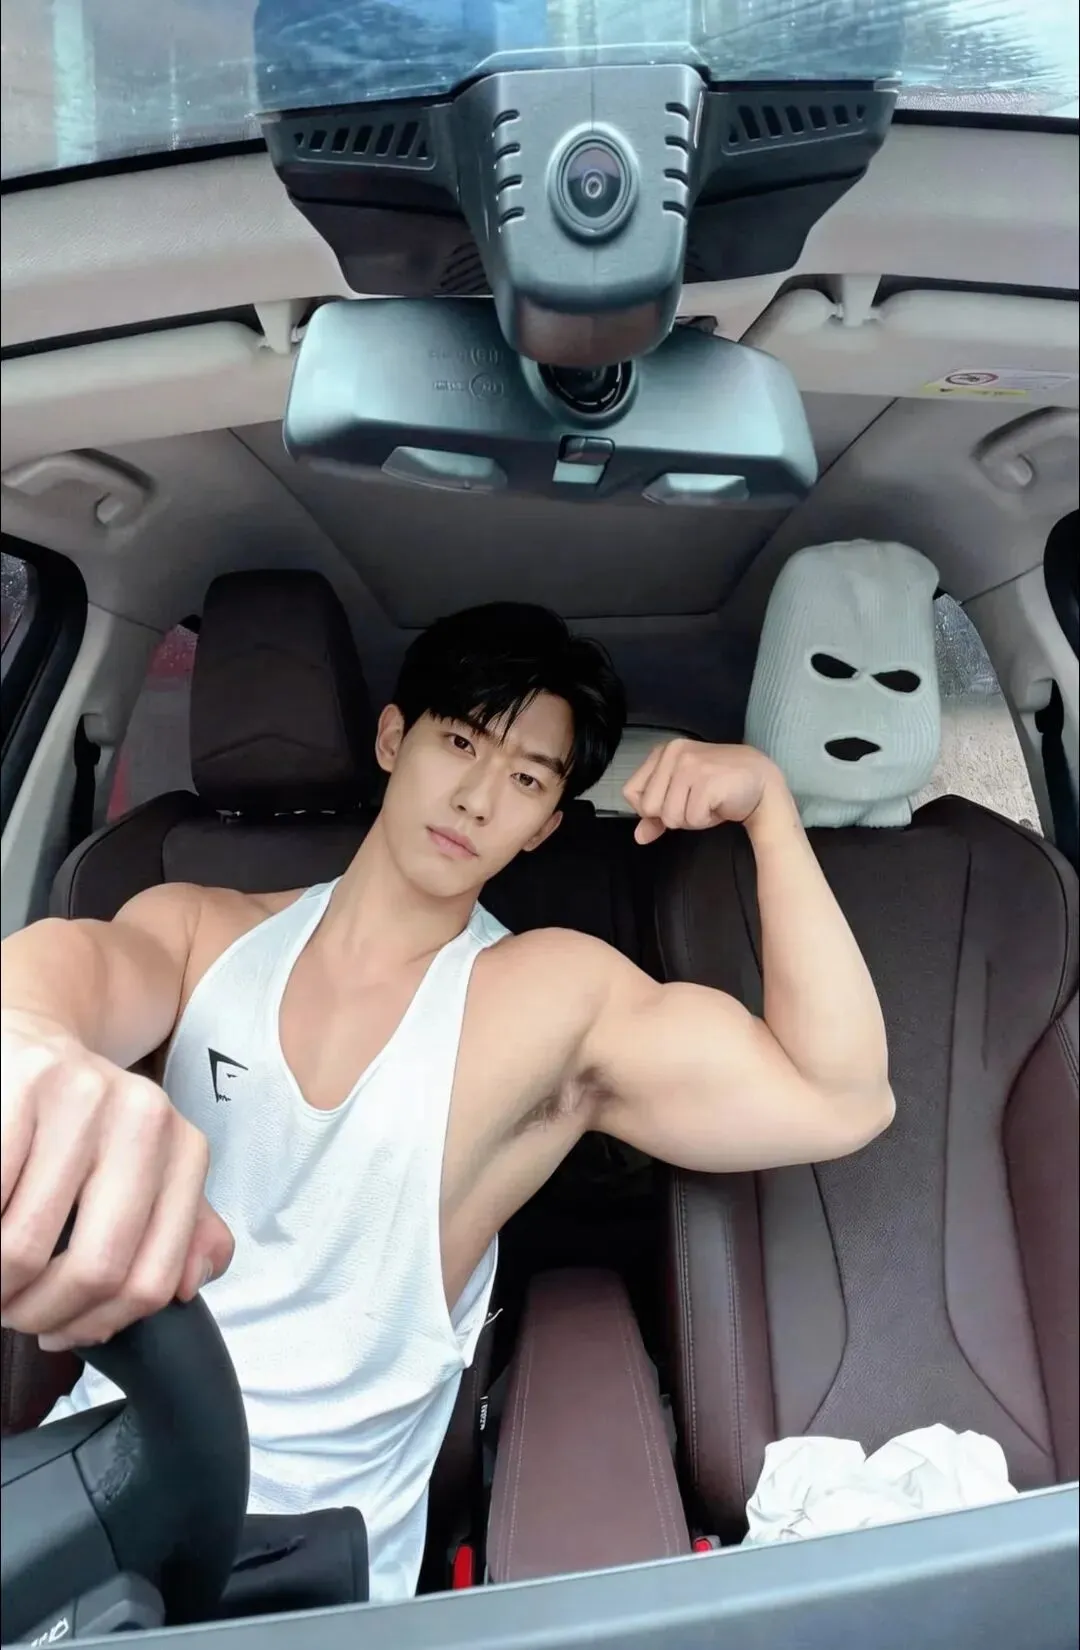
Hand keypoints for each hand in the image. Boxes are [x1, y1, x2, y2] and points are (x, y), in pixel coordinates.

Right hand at [1, 1010, 232, 1351]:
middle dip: (40, 1312)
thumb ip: (179, 1230)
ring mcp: (83, 1098)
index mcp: (184, 1149)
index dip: (97, 1324)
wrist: (33, 1042)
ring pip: (24, 1246)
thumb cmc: (82, 1127)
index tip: (61, 1330)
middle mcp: (145, 1117)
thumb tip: (191, 1284)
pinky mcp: (22, 1087)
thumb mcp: (147, 1171)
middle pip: (95, 1268)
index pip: (152, 1278)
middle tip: (14, 1312)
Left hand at [623, 739, 782, 844]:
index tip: (676, 801)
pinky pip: (691, 819)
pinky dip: (705, 820)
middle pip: (648, 807)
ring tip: (708, 803)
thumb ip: (657, 815)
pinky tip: (718, 805)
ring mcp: (690, 765)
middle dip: (673, 815)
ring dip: (691, 819)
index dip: (651, 808)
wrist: (763, 784)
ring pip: (669, 816)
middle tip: (696, 802)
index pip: (631, 792)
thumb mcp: (683, 797)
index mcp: (664, 752)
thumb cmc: (720, 789)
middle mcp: (673, 753)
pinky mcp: (706, 781)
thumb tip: (639, 836)